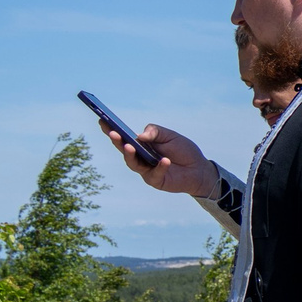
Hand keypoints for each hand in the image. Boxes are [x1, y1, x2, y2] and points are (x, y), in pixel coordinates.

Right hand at [106, 121, 222, 200]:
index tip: (102, 120)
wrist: (199, 169)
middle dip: (117, 141)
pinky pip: (155, 173)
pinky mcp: (156, 180)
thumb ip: (156, 132)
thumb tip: (140, 136)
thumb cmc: (183, 150)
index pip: (123, 137)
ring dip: (130, 154)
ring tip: (129, 146)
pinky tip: (165, 160)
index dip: (111, 129)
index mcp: (141, 144)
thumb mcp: (171, 136)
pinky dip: (160, 167)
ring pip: (133, 163)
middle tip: (113, 133)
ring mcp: (146, 170)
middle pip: (124, 149)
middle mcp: (140, 157)